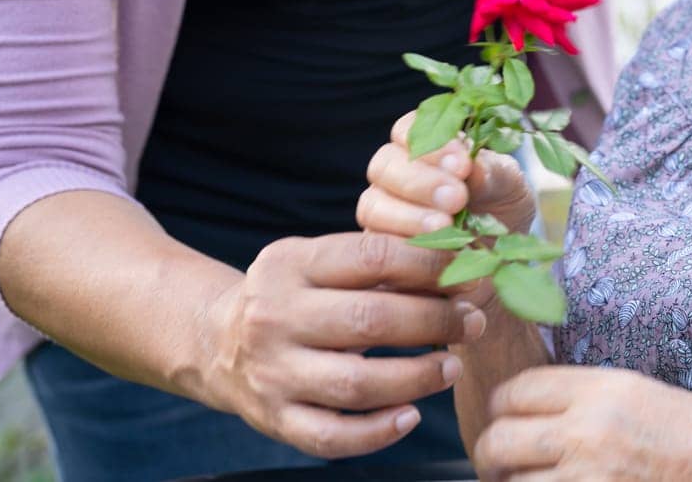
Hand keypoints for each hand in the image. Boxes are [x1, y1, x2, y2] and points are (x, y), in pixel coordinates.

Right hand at [199, 232, 487, 458]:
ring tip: (453, 366)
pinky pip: (331, 436)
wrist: (218, 343)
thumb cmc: (297, 294)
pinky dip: (377, 432)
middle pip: (369, 321)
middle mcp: (273, 317)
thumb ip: (381, 260)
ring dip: (417, 377)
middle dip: (434, 321)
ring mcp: (271, 373)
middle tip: (473, 321)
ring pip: (355, 384)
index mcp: (290, 264)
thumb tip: (460, 264)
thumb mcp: (323, 261)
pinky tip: (411, 415)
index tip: (469, 272)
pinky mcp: (274, 420)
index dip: (429, 264)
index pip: (370, 256)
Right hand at [358, 110, 539, 310]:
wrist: (497, 268)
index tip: (463, 165)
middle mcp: (397, 175)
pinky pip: (374, 246)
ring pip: (373, 203)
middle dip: (420, 180)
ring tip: (444, 227)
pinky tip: (433, 253)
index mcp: (427, 147)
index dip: (432, 144)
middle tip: (456, 199)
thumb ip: (493, 173)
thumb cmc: (503, 215)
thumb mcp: (510, 190)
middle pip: (385, 163)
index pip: (411, 128)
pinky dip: (402, 247)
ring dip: (408, 215)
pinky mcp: (377, 251)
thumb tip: (472, 166)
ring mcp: (382, 213)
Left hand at [472, 367, 691, 480]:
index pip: (515, 390)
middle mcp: (588, 431)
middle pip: (499, 438)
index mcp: (600, 389)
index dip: (502, 404)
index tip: (506, 415)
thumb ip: (582, 393)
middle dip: (492, 449)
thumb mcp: (636, 391)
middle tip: (501, 456)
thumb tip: (527, 403)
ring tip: (526, 479)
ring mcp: (588, 477)